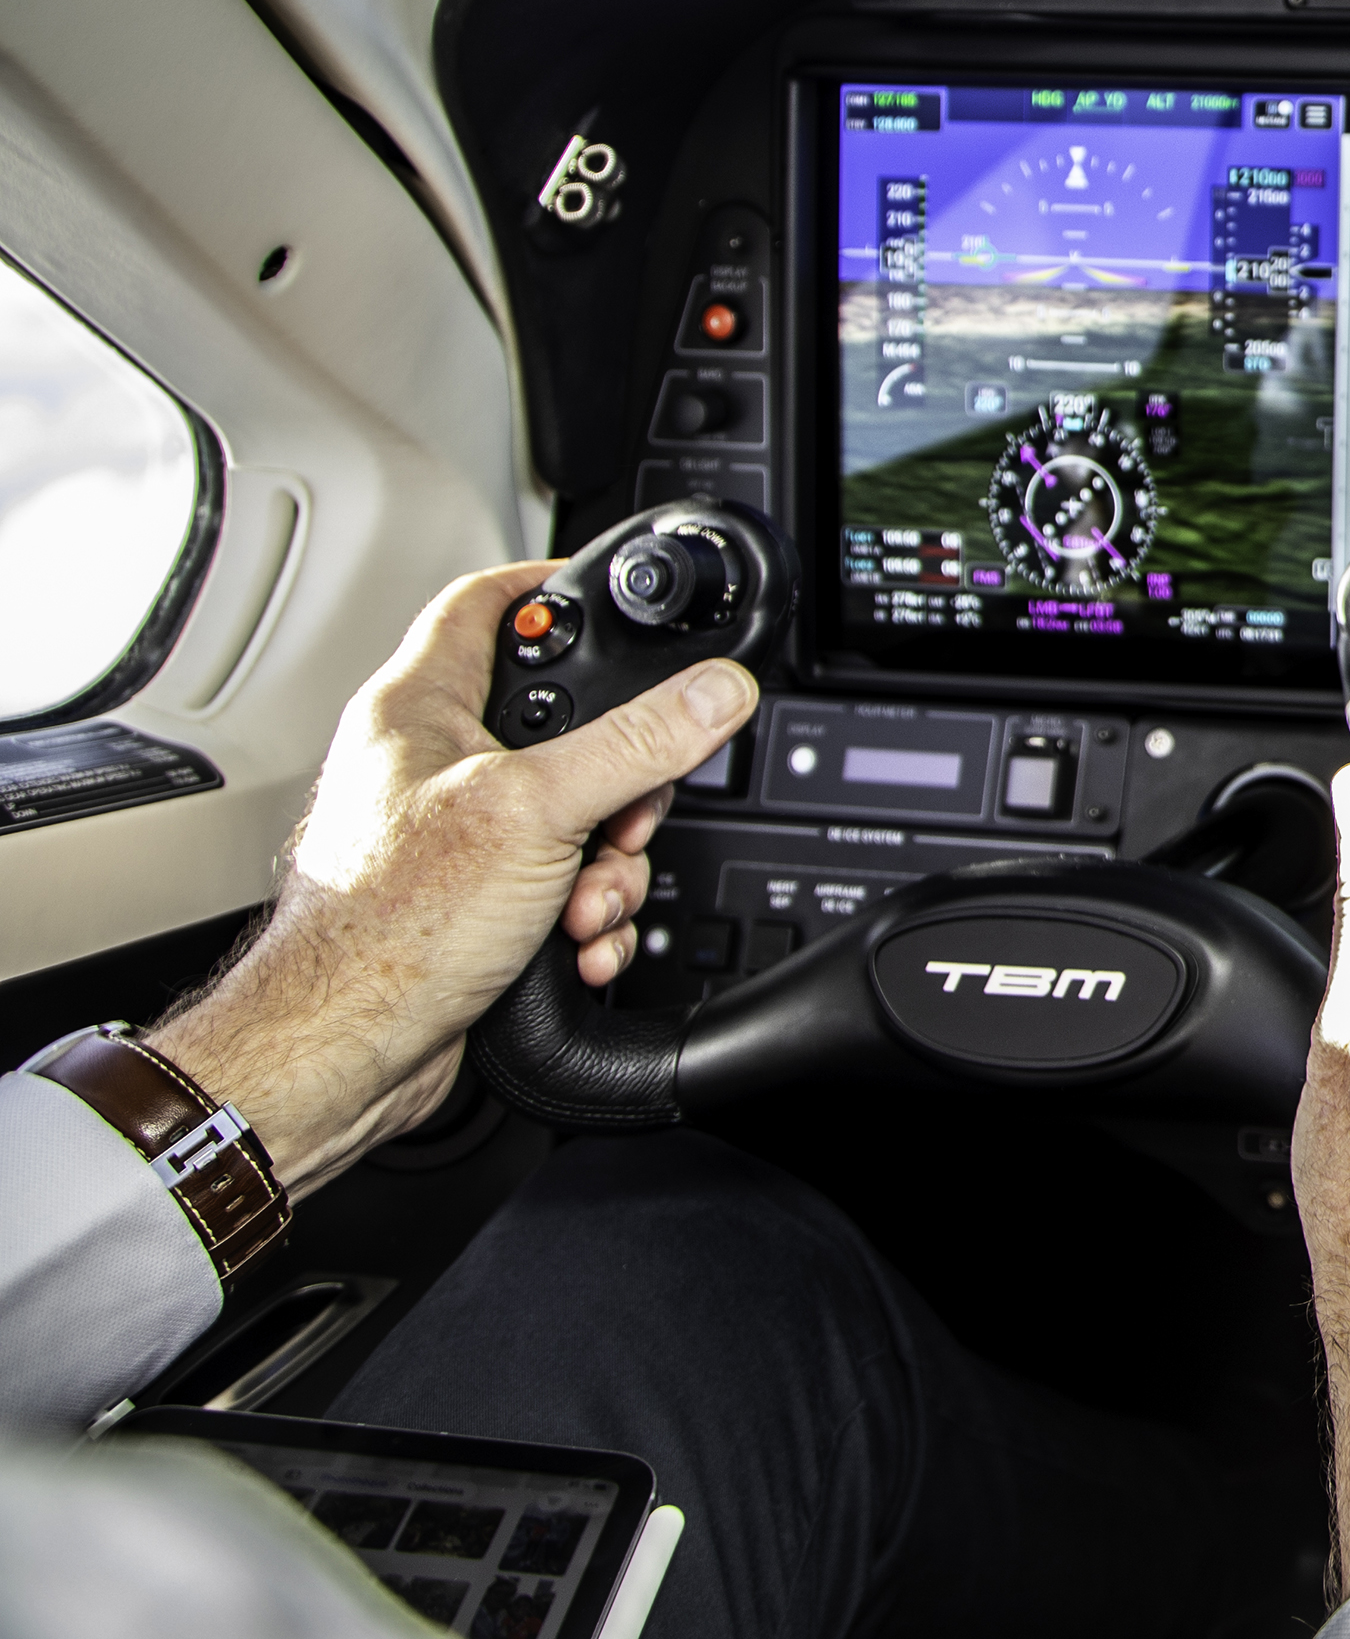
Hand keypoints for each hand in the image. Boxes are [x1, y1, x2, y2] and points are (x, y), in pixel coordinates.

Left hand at [148, 564, 757, 1193]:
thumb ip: (637, 742)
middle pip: (566, 726)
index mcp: (421, 708)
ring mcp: (453, 834)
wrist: (346, 1052)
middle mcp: (431, 763)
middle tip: (624, 813)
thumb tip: (715, 688)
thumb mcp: (538, 811)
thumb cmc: (385, 927)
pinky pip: (561, 883)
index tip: (619, 601)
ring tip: (585, 902)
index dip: (557, 587)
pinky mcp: (474, 900)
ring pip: (575, 817)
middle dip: (620, 785)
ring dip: (606, 868)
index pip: (491, 603)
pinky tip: (573, 942)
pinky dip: (583, 915)